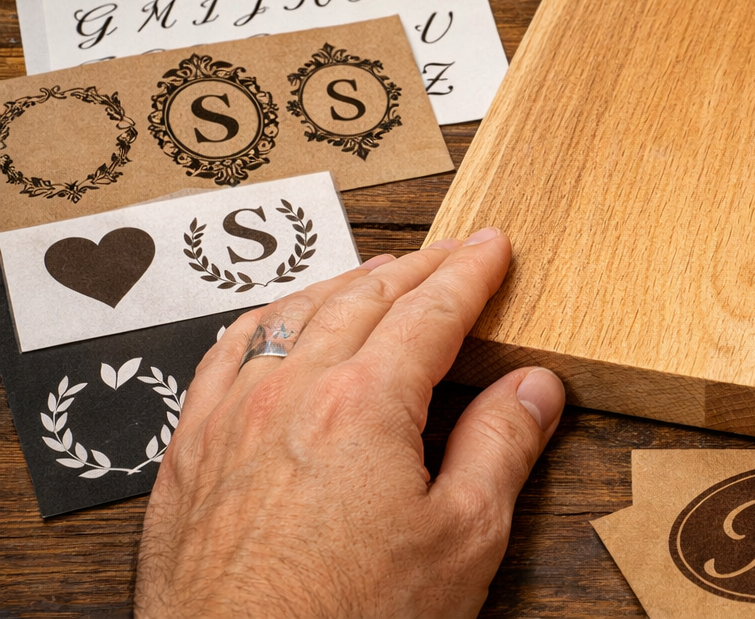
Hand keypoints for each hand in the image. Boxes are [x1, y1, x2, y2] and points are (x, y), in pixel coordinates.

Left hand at [134, 229, 563, 618]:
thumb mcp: (463, 540)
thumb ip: (502, 449)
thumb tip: (533, 386)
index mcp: (364, 403)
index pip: (431, 311)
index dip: (470, 272)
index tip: (492, 247)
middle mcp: (289, 392)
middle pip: (363, 297)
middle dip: (416, 266)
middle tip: (451, 251)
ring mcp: (228, 418)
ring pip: (290, 314)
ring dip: (343, 283)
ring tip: (376, 272)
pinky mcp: (187, 455)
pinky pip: (222, 354)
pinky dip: (264, 321)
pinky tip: (276, 326)